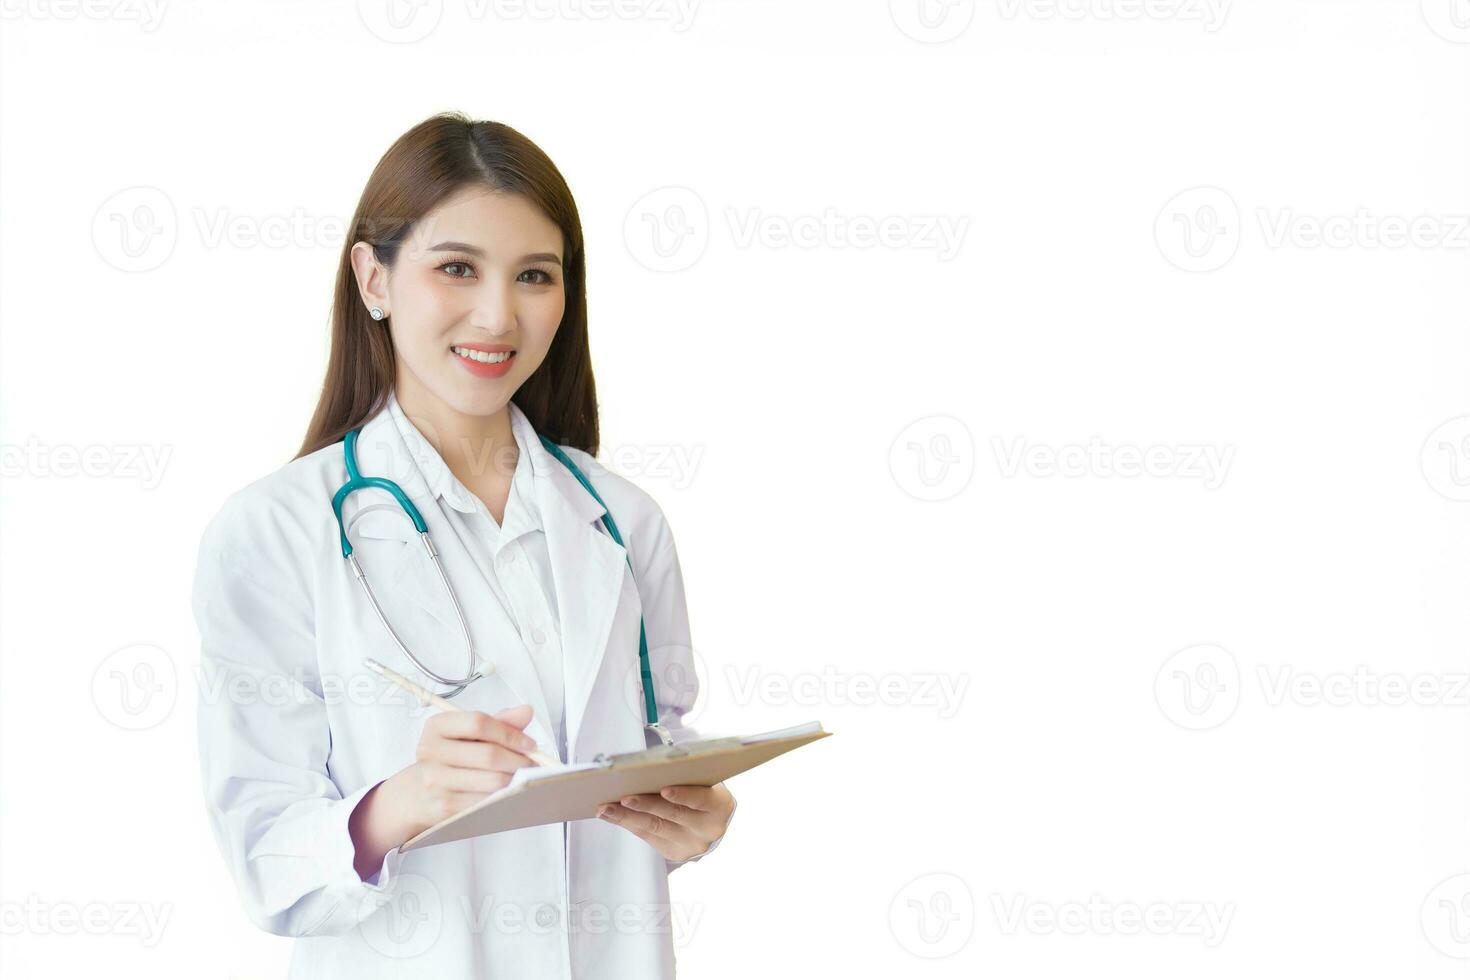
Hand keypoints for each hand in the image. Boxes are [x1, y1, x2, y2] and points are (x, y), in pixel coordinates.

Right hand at [391, 704, 540, 832]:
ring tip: (524, 777)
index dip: (510, 733)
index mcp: (437, 726)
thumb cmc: (449, 759)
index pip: (478, 722)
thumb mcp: (467, 735)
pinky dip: (503, 797)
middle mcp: (430, 751)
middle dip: (518, 760)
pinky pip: (485, 802)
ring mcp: (434, 780)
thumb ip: (498, 722)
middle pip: (488, 754)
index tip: (530, 744)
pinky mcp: (443, 806)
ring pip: (491, 780)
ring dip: (515, 780)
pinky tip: (508, 793)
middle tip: (533, 764)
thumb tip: (526, 711)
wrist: (415, 794)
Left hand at [596, 782, 734, 861]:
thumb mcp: (701, 781)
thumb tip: (643, 771)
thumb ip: (683, 777)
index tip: (664, 789)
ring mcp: (692, 845)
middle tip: (624, 798)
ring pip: (655, 828)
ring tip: (606, 808)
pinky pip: (647, 837)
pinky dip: (628, 824)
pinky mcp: (675, 854)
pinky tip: (612, 816)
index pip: (701, 799)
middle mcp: (708, 829)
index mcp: (719, 805)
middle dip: (646, 805)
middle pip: (672, 815)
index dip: (683, 795)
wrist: (711, 821)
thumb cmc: (701, 790)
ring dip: (627, 817)